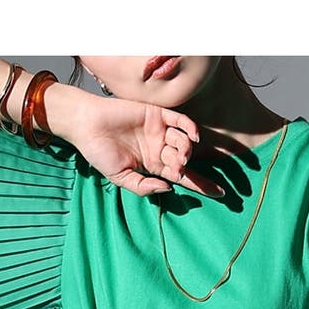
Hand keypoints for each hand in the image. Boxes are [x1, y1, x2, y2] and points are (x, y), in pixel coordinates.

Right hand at [69, 96, 225, 198]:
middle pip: (185, 161)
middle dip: (189, 167)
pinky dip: (190, 127)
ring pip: (183, 142)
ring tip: (179, 156)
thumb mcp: (120, 178)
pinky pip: (180, 120)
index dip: (202, 185)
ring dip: (186, 150)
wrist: (87, 125)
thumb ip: (143, 187)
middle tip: (180, 167)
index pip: (183, 178)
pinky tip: (194, 136)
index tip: (220, 194)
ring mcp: (159, 131)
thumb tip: (169, 188)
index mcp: (153, 166)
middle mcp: (159, 149)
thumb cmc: (99, 153)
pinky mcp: (157, 114)